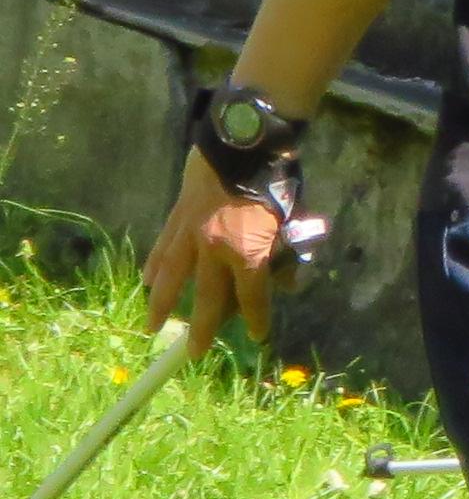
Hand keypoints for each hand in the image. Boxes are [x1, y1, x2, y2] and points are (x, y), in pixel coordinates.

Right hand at [138, 151, 274, 359]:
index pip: (252, 297)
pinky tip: (147, 282)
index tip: (258, 335)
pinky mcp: (177, 219)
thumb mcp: (291, 223)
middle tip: (193, 353)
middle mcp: (215, 251)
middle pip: (207, 299)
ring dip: (162, 305)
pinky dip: (154, 267)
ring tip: (153, 327)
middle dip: (202, 328)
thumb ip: (286, 256)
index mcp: (247, 254)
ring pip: (171, 278)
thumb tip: (287, 282)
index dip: (256, 318)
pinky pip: (163, 250)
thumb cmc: (274, 184)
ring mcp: (191, 235)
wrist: (242, 146)